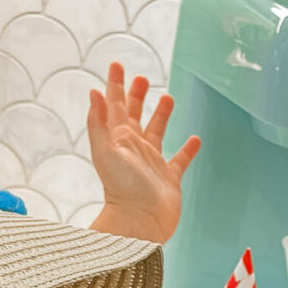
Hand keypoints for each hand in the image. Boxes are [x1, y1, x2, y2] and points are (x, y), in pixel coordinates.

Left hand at [87, 62, 200, 244]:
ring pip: (157, 132)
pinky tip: (194, 139)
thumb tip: (93, 93)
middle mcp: (134, 149)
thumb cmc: (121, 191)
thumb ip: (98, 122)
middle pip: (135, 115)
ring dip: (162, 115)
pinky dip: (188, 150)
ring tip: (168, 98)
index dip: (115, 85)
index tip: (117, 65)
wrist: (140, 223)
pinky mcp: (170, 179)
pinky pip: (180, 160)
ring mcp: (152, 164)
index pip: (115, 106)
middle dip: (136, 95)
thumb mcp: (105, 152)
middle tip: (142, 77)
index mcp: (118, 140)